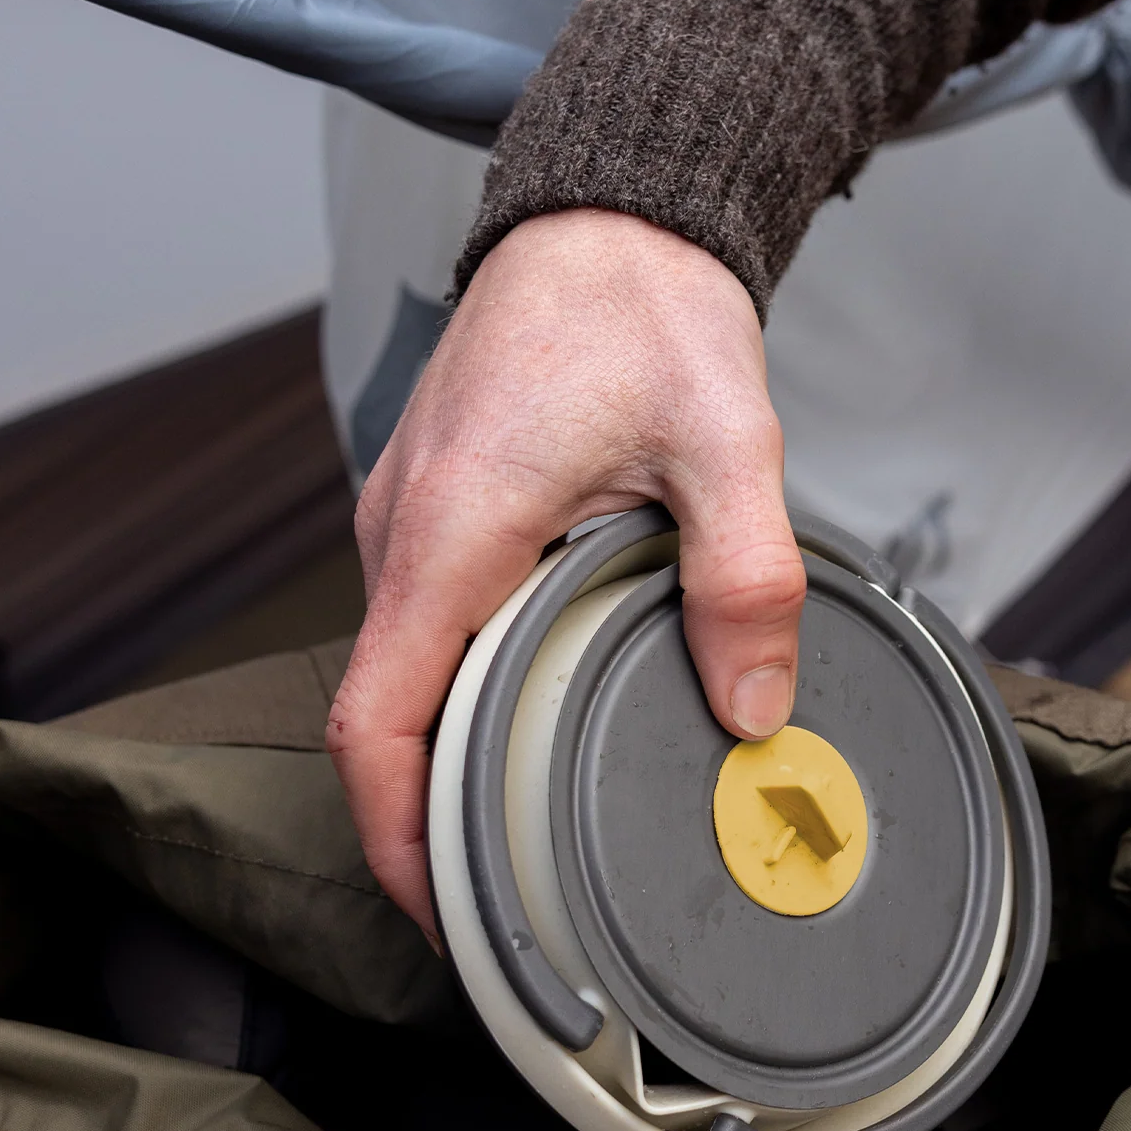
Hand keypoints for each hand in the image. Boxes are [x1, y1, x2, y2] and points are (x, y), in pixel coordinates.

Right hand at [326, 209, 803, 932]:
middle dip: (434, 827)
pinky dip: (467, 694)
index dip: (397, 838)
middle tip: (519, 908)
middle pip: (385, 718)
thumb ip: (745, 580)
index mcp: (455, 526)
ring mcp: (412, 520)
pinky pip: (431, 627)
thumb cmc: (644, 306)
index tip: (447, 913)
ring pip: (407, 674)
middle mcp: (406, 530)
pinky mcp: (438, 511)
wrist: (607, 217)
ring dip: (454, 759)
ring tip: (534, 834)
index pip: (375, 722)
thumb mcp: (727, 441)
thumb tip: (755, 705)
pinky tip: (538, 722)